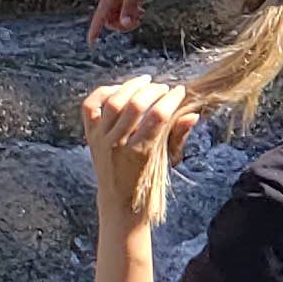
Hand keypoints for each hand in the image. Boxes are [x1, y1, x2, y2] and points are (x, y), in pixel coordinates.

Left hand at [81, 74, 201, 219]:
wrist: (119, 199)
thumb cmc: (148, 181)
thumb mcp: (168, 160)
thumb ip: (178, 135)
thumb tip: (192, 114)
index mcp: (141, 152)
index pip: (158, 115)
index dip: (172, 99)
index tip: (180, 91)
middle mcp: (117, 144)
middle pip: (135, 105)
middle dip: (154, 91)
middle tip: (165, 88)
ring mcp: (100, 139)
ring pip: (113, 101)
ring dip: (132, 86)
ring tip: (146, 81)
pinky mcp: (90, 135)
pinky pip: (90, 106)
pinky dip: (103, 92)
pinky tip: (119, 89)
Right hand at [88, 0, 162, 45]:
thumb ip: (130, 8)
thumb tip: (125, 24)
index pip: (99, 18)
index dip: (94, 31)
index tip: (91, 44)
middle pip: (110, 21)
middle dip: (121, 26)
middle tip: (137, 22)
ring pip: (118, 17)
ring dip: (128, 21)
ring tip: (140, 16)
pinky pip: (125, 12)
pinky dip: (132, 15)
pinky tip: (141, 13)